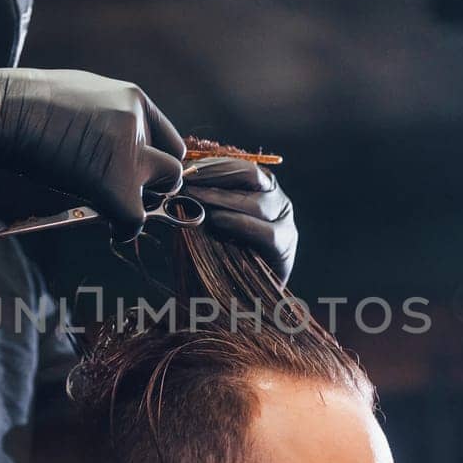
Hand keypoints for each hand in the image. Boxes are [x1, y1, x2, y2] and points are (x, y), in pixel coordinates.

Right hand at [0, 68, 185, 238]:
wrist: (5, 110)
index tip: (141, 175)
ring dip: (144, 201)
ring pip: (165, 186)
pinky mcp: (114, 182)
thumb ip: (107, 117)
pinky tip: (112, 229)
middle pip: (173, 163)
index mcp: (131, 98)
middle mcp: (137, 122)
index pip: (168, 138)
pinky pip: (136, 218)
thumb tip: (108, 144)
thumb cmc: (26, 103)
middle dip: (156, 183)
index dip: (155, 161)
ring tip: (117, 206)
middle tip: (130, 193)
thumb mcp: (81, 95)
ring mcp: (128, 152)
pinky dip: (125, 229)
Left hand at [183, 158, 296, 282]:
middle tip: (186, 180)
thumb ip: (202, 200)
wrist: (240, 296)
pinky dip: (240, 224)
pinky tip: (217, 221)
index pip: (238, 166)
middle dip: (215, 175)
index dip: (211, 165)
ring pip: (257, 202)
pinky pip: (265, 231)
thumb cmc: (220, 254)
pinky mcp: (285, 244)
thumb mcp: (209, 220)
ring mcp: (284, 220)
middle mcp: (275, 199)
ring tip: (195, 199)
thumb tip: (176, 182)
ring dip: (222, 199)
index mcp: (259, 188)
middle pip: (250, 175)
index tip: (184, 168)